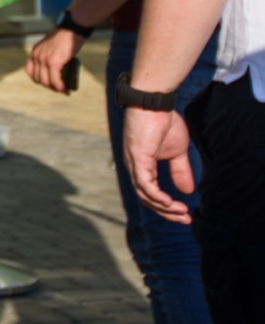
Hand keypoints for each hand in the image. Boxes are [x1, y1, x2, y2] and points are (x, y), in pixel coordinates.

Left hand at [24, 28, 83, 93]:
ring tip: (64, 90)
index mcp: (35, 52)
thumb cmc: (65, 37)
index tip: (48, 83)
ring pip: (46, 82)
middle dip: (49, 86)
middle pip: (38, 79)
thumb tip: (56, 70)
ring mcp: (44, 59)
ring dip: (55, 89)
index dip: (38, 80)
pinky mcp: (54, 62)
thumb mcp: (51, 46)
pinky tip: (65, 89)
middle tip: (59, 88)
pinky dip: (60, 87)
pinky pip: (55, 80)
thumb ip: (48, 55)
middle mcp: (36, 56)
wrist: (72, 28)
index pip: (30, 71)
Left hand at [124, 106, 193, 224]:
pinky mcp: (137, 158)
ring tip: (181, 213)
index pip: (150, 193)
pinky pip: (144, 184)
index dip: (166, 207)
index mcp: (142, 166)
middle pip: (146, 199)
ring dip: (164, 207)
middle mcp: (134, 167)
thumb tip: (188, 191)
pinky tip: (169, 203)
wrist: (155, 103)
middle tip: (186, 220)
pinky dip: (156, 196)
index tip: (184, 215)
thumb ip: (180, 170)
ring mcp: (134, 163)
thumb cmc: (163, 122)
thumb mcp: (177, 151)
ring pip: (145, 195)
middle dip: (167, 212)